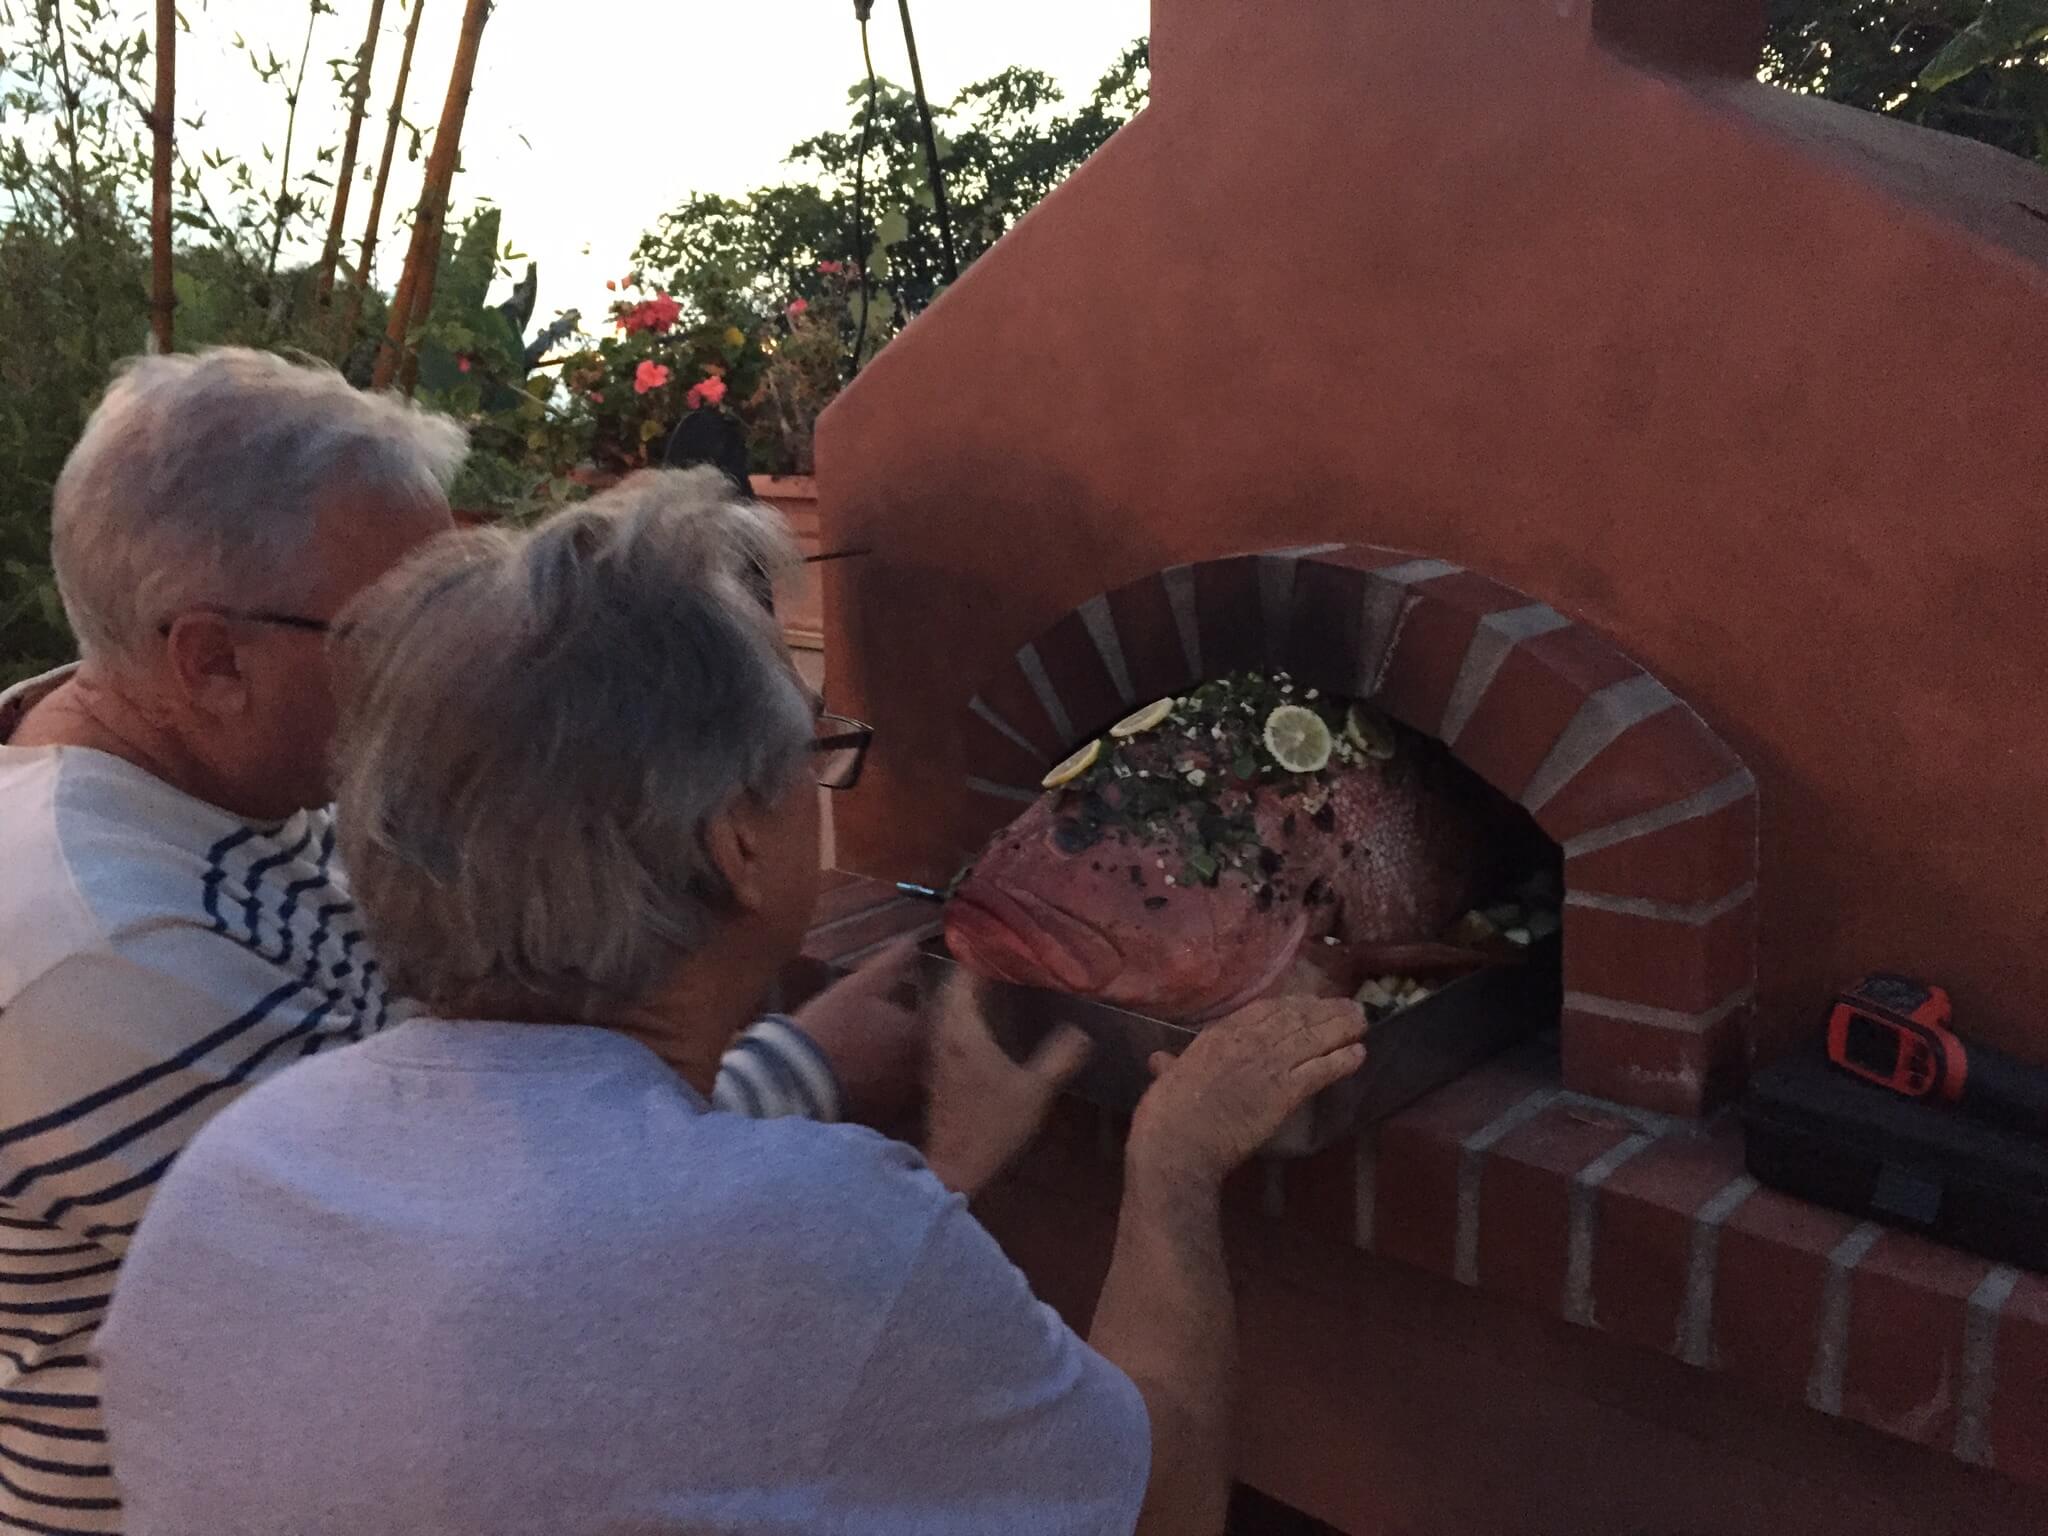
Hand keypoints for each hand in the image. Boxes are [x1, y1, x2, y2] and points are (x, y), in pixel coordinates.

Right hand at [792, 939, 930, 1128]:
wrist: (795, 1079)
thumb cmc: (829, 1025)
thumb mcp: (858, 986)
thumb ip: (890, 963)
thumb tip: (913, 941)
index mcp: (919, 1035)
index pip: (939, 1021)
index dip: (929, 1012)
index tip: (917, 1005)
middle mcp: (920, 1070)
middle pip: (930, 1054)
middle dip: (918, 1043)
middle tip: (896, 1034)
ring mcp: (903, 1098)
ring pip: (913, 1080)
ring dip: (904, 1069)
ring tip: (881, 1058)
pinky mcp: (884, 1119)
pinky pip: (896, 1105)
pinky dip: (889, 1093)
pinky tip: (870, 1083)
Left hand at [922, 969, 1092, 1197]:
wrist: (954, 1164)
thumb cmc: (993, 1124)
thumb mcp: (1036, 1090)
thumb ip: (1060, 1057)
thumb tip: (1082, 1031)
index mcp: (963, 1030)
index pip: (964, 978)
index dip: (979, 956)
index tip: (1001, 941)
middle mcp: (943, 1033)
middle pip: (951, 988)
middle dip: (973, 970)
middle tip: (1002, 958)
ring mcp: (936, 1051)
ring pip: (946, 1007)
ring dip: (965, 991)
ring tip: (995, 981)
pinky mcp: (937, 1067)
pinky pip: (947, 1025)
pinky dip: (962, 1012)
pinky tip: (984, 1020)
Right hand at [1128, 997, 1366, 1191]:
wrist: (1178, 1142)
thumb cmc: (1165, 1114)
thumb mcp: (1167, 1078)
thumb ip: (1170, 1065)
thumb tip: (1159, 1059)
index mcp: (1218, 1036)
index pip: (1265, 1010)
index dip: (1293, 1004)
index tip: (1311, 1001)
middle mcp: (1248, 1042)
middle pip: (1295, 1018)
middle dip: (1324, 1011)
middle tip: (1349, 1006)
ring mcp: (1268, 1065)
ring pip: (1312, 1038)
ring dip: (1340, 1028)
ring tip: (1362, 1022)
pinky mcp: (1285, 1092)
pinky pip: (1320, 1071)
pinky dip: (1341, 1061)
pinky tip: (1359, 1054)